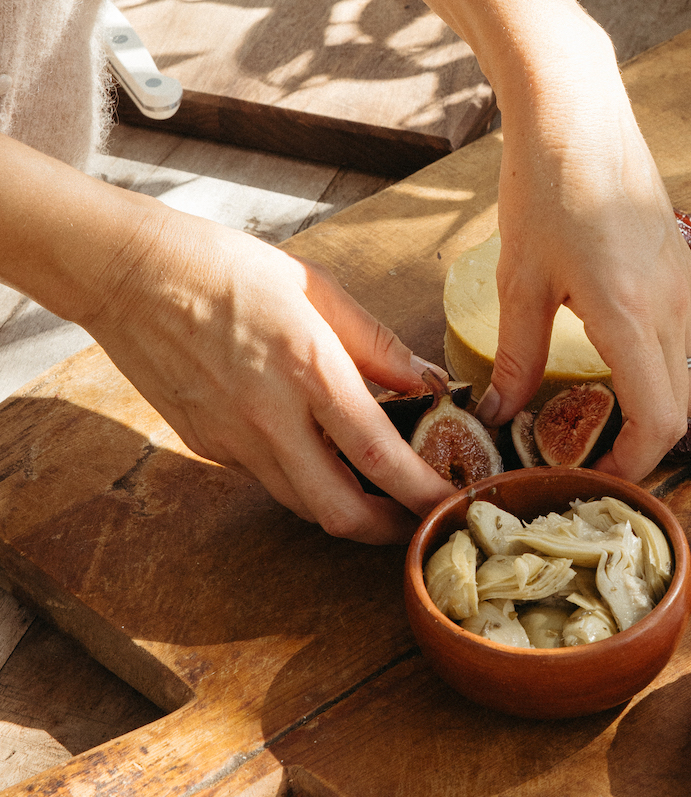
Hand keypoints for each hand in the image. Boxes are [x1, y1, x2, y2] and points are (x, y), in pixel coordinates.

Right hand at [94, 205, 454, 541]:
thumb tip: (426, 381)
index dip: (421, 491)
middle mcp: (269, 418)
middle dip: (388, 529)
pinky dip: (302, 478)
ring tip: (379, 493)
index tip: (453, 503)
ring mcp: (231, 439)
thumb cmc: (228, 268)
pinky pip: (266, 478)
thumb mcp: (317, 289)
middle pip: (339, 511)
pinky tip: (318, 455)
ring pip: (301, 503)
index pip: (377, 455)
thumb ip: (377, 344)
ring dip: (346, 509)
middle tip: (417, 517)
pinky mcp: (204, 446)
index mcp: (308, 369)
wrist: (131, 273)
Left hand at [476, 31, 690, 479]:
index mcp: (631, 317)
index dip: (632, 467)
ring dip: (664, 404)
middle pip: (687, 408)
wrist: (578, 111)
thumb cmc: (544, 186)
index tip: (594, 481)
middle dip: (649, 444)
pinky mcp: (681, 264)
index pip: (658, 423)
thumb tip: (499, 414)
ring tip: (608, 414)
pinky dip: (671, 364)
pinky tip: (622, 357)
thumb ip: (516, 355)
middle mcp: (672, 305)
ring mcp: (684, 282)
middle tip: (595, 456)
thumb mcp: (519, 280)